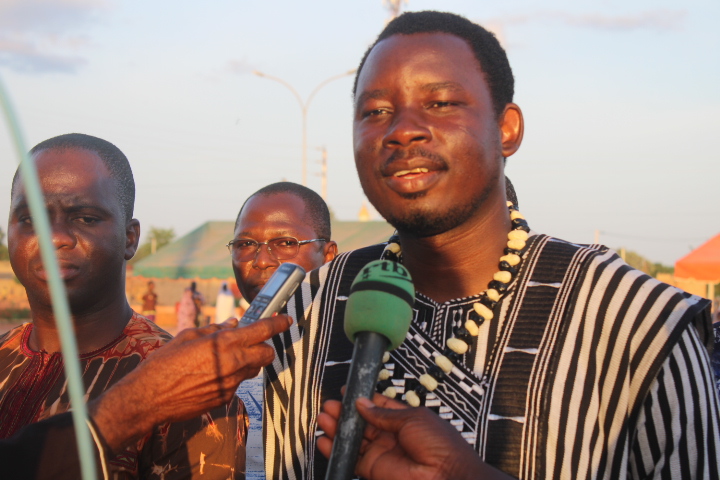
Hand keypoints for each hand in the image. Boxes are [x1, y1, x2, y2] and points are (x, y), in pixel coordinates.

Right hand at [90, 315, 291, 450]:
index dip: (278, 323)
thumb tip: (232, 323)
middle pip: (267, 354)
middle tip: (253, 343)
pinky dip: (230, 377)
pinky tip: (210, 376)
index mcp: (224, 343)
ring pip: (253, 370)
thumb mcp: (187, 337)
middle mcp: (233, 363)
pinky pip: (236, 384)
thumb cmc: (164, 364)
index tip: (286, 320)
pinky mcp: (225, 398)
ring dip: (247, 362)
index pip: (263, 330)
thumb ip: (214, 329)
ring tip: (225, 358)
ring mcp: (231, 383)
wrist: (149, 398)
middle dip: (265, 347)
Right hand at [317, 394, 511, 479]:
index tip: (347, 392)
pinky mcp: (373, 469)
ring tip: (324, 418)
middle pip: (362, 422)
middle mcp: (391, 436)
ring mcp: (381, 452)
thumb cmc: (440, 445)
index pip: (378, 406)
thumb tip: (364, 403)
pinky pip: (351, 459)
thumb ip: (384, 413)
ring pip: (354, 439)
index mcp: (404, 420)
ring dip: (338, 429)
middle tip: (331, 405)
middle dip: (345, 413)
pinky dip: (336, 451)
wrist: (446, 475)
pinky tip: (326, 441)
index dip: (362, 399)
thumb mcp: (413, 418)